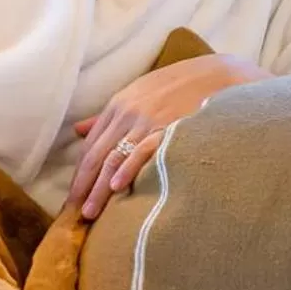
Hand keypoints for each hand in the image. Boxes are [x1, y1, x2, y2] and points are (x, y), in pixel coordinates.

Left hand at [69, 53, 270, 220]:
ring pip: (113, 158)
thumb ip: (108, 116)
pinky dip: (127, 169)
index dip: (79, 174)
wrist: (217, 75)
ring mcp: (146, 122)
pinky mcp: (167, 128)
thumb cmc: (177, 87)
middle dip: (82, 186)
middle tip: (73, 214)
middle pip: (96, 156)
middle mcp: (126, 114)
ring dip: (98, 187)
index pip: (91, 147)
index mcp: (117, 107)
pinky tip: (117, 187)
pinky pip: (142, 151)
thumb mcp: (138, 94)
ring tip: (89, 211)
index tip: (72, 197)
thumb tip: (79, 130)